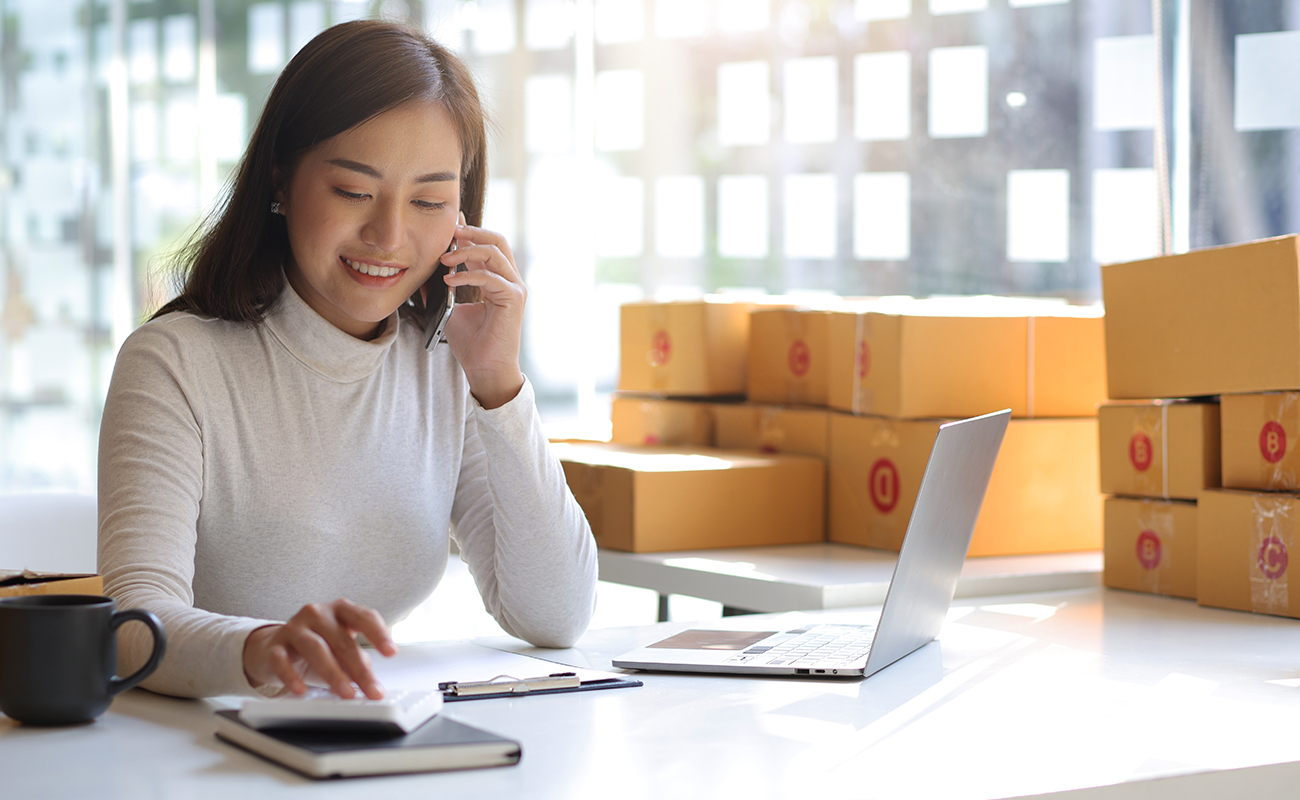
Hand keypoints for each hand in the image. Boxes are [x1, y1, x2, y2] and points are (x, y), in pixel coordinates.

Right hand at [243, 598, 398, 698]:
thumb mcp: (341, 650)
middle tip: (372, 691)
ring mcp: (294, 627)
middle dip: (360, 669)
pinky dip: (292, 676)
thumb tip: (372, 684)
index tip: (392, 652)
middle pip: (342, 640)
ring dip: (333, 673)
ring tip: (346, 693)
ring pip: (315, 648)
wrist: (272, 647)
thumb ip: (358, 662)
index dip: (379, 634)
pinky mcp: (274, 645)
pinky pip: (282, 660)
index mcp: (340, 610)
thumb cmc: (317, 646)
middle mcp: (318, 613)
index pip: (364, 617)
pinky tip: (301, 690)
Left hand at [438, 213, 525, 408]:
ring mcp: (515, 288)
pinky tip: (449, 279)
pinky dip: (467, 275)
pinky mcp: (514, 299)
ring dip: (466, 250)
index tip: (448, 224)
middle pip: (497, 240)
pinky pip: (490, 277)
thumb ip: (440, 290)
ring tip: (443, 258)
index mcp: (496, 279)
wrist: (484, 369)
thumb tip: (421, 272)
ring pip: (495, 252)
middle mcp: (509, 280)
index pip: (486, 246)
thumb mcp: (449, 309)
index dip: (468, 232)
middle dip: (471, 232)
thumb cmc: (471, 343)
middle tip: (448, 232)